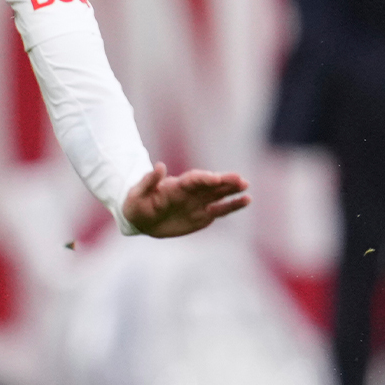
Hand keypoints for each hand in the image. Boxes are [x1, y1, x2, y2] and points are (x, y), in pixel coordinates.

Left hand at [120, 164, 250, 237]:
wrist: (141, 219)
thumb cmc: (137, 204)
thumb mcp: (137, 193)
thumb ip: (148, 181)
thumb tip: (159, 166)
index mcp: (175, 186)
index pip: (193, 180)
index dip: (204, 178)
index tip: (215, 178)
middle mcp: (190, 193)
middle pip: (210, 185)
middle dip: (224, 182)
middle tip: (240, 179)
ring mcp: (197, 203)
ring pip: (218, 195)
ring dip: (232, 191)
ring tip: (246, 187)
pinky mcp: (202, 216)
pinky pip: (220, 210)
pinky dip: (232, 206)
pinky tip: (246, 200)